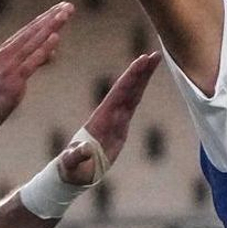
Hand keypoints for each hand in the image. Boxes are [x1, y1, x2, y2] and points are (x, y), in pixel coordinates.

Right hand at [0, 2, 73, 135]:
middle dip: (53, 17)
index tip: (62, 6)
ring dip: (51, 26)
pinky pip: (32, 61)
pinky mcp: (14, 80)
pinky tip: (56, 37)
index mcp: (7, 50)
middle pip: (34, 31)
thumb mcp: (15, 74)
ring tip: (65, 14)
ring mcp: (10, 65)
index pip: (30, 29)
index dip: (47, 17)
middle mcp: (8, 53)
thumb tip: (53, 53)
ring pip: (34, 41)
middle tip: (69, 5)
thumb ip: (34, 61)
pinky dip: (44, 48)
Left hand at [58, 53, 160, 183]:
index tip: (140, 62)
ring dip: (143, 77)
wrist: (73, 172)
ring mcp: (115, 119)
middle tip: (154, 55)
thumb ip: (76, 156)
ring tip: (154, 59)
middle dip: (141, 72)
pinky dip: (139, 90)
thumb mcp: (72, 163)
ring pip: (132, 93)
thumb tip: (83, 150)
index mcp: (101, 119)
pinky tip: (146, 80)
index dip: (130, 77)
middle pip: (128, 88)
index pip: (118, 93)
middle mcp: (109, 115)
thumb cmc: (72, 168)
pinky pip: (132, 104)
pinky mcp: (120, 126)